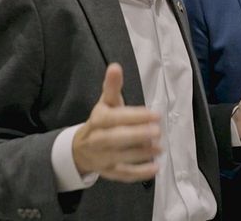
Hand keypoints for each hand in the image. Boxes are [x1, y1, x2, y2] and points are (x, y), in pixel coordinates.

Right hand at [72, 63, 161, 181]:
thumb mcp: (106, 103)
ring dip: (141, 154)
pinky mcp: (109, 172)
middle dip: (136, 135)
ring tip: (160, 148)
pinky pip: (123, 175)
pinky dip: (139, 173)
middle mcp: (97, 139)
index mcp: (97, 120)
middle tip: (157, 131)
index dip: (135, 116)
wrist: (80, 149)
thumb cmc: (101, 121)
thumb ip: (112, 86)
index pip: (115, 118)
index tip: (156, 114)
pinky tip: (156, 168)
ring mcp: (102, 158)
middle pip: (114, 139)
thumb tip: (115, 66)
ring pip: (120, 157)